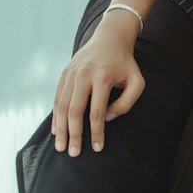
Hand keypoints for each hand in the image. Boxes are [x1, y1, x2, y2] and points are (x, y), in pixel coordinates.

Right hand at [51, 20, 144, 156]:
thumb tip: (107, 118)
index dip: (97, 132)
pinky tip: (57, 130)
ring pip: (62, 106)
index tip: (98, 148)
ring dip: (61, 128)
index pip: (97, 112)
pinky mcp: (64, 73)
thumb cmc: (125, 63)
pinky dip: (56, 116)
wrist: (110, 38)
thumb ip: (127, 103)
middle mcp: (83, 75)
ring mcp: (71, 73)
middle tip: (73, 153)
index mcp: (102, 78)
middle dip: (74, 135)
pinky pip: (57, 98)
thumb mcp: (137, 81)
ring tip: (61, 147)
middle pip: (75, 111)